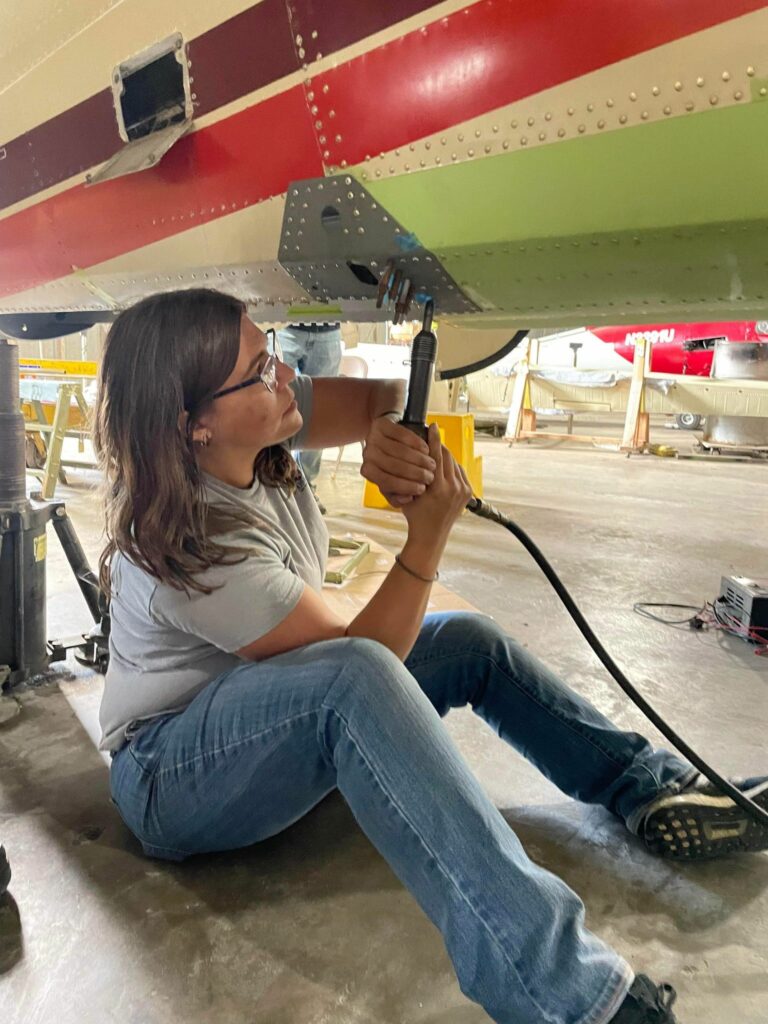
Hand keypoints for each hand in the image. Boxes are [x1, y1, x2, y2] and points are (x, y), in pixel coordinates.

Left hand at [361, 414, 435, 507]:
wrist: (388, 433)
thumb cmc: (393, 460)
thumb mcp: (393, 479)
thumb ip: (398, 494)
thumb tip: (407, 499)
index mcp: (368, 470)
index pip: (387, 482)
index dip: (406, 487)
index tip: (422, 489)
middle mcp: (367, 454)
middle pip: (395, 466)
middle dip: (416, 473)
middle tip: (430, 476)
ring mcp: (372, 437)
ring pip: (400, 451)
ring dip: (420, 460)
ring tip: (431, 464)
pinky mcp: (382, 424)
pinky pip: (402, 435)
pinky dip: (417, 443)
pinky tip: (426, 449)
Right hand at [401, 424, 472, 540]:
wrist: (431, 534)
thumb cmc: (415, 514)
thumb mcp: (408, 491)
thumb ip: (411, 474)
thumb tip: (413, 451)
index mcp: (437, 488)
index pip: (436, 456)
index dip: (434, 439)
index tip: (433, 426)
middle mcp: (453, 488)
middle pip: (447, 456)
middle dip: (438, 446)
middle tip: (430, 439)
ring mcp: (463, 490)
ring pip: (454, 462)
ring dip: (444, 457)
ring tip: (434, 455)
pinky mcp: (468, 492)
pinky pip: (459, 471)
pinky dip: (451, 468)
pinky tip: (443, 469)